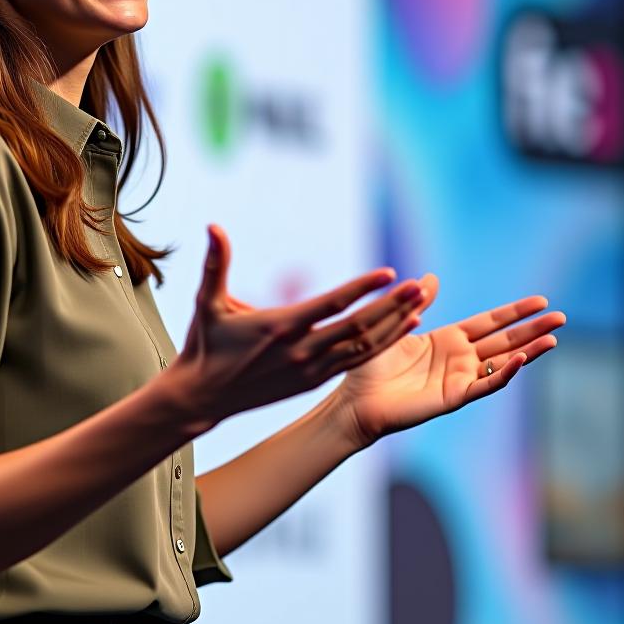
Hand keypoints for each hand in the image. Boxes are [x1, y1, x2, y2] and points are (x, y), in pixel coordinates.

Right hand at [169, 225, 427, 428]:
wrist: (203, 398)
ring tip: (420, 304)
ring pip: (362, 347)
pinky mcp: (314, 381)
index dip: (362, 288)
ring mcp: (311, 370)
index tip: (390, 272)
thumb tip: (213, 225)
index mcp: (280, 327)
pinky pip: (356, 361)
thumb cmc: (204, 345)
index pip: (331, 304)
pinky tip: (402, 328)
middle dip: (391, 305)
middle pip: (357, 326)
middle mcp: (302, 351)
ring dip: (393, 325)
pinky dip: (381, 345)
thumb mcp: (207, 302)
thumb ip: (215, 263)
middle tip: (420, 285)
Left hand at [334, 274, 564, 447]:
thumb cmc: (371, 364)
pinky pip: (484, 385)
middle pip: (504, 340)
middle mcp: (459, 358)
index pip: (489, 322)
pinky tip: (521, 360)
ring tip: (553, 339)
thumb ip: (418, 302)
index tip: (540, 300)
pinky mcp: (453, 397)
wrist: (356, 398)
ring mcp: (459, 378)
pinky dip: (504, 373)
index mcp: (448, 339)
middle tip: (562, 318)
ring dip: (528, 352)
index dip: (514, 312)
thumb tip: (431, 277)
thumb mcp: (397, 324)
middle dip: (532, 329)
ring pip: (501, 363)